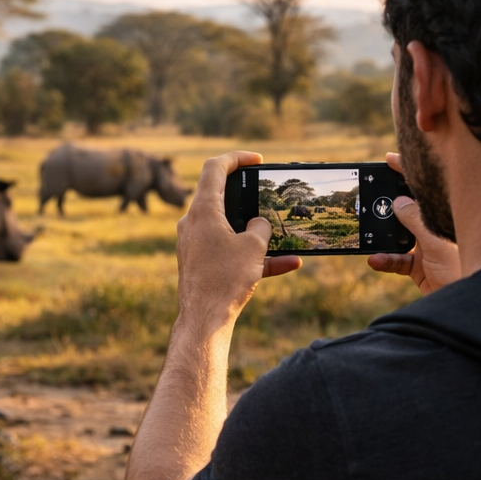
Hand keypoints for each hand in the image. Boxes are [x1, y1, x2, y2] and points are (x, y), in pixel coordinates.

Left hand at [175, 151, 300, 328]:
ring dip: (255, 232)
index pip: (214, 168)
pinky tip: (287, 264)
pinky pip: (229, 252)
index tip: (255, 160)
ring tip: (281, 235)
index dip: (236, 158)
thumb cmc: (225, 280)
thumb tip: (258, 224)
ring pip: (228, 228)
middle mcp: (193, 223)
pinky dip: (253, 255)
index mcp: (203, 211)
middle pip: (220, 198)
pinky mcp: (200, 263)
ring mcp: (194, 244)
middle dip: (248, 197)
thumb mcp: (253, 247)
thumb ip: (260, 227)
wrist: (204, 320)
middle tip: (267, 196)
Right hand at [367, 151, 461, 293]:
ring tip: (368, 231)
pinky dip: (385, 259)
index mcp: (448, 215)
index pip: (427, 188)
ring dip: (383, 236)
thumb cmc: (461, 270)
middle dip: (390, 203)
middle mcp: (438, 228)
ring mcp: (428, 247)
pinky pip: (397, 259)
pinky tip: (375, 260)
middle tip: (370, 195)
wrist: (468, 306)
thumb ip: (415, 220)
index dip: (408, 171)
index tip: (388, 159)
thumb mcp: (436, 242)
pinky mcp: (420, 267)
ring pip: (400, 234)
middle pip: (410, 209)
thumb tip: (398, 201)